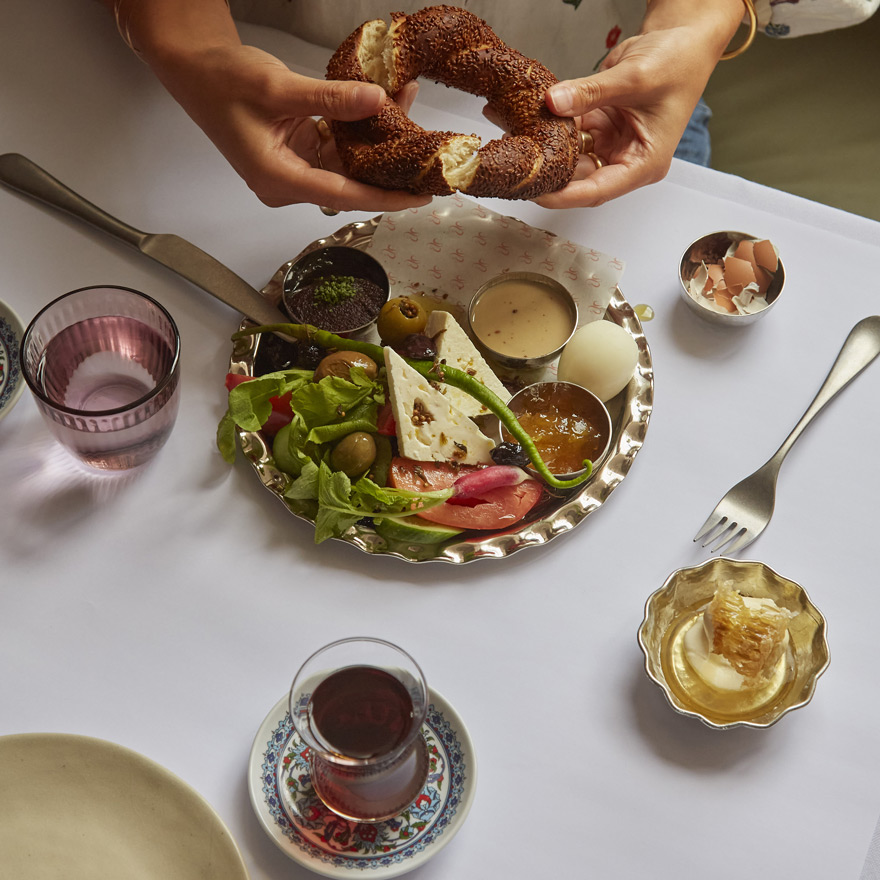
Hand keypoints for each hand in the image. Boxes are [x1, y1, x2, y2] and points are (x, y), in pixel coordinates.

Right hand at [152, 43, 429, 211]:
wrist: (194, 69)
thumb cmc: (222, 82)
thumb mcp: (280, 88)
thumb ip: (331, 98)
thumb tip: (377, 100)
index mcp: (278, 180)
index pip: (343, 196)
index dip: (386, 197)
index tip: (419, 196)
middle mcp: (288, 185)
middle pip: (349, 182)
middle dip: (387, 163)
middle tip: (424, 149)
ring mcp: (294, 170)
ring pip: (346, 164)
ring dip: (374, 140)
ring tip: (406, 109)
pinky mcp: (298, 154)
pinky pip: (336, 148)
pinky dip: (357, 130)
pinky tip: (381, 106)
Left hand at [538, 25, 723, 207]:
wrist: (682, 38)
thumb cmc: (678, 63)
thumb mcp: (633, 78)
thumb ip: (590, 92)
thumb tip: (553, 103)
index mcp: (644, 163)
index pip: (598, 190)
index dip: (565, 195)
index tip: (538, 193)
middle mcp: (626, 159)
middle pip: (580, 178)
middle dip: (551, 171)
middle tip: (521, 166)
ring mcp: (610, 143)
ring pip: (572, 156)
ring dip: (549, 147)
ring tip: (522, 139)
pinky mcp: (599, 126)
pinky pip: (571, 132)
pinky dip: (553, 125)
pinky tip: (533, 119)